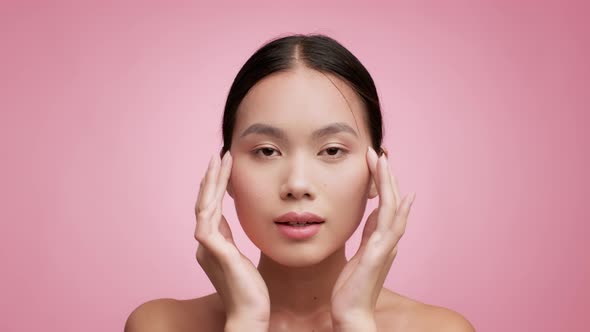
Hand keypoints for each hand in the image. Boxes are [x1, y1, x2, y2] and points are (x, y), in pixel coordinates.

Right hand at [194, 152, 269, 328]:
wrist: (250, 314)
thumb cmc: (250, 289)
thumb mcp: (239, 257)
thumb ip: (229, 240)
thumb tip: (226, 221)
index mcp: (212, 244)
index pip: (211, 208)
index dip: (216, 187)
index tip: (224, 167)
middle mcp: (205, 243)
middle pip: (205, 203)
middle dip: (211, 177)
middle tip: (218, 154)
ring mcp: (207, 248)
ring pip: (205, 206)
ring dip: (212, 182)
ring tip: (220, 160)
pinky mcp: (214, 252)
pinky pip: (208, 221)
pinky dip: (212, 201)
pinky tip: (221, 186)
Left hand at [330, 147, 415, 330]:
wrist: (351, 313)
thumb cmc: (352, 287)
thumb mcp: (358, 254)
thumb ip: (367, 235)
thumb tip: (372, 214)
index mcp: (380, 239)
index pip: (386, 205)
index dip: (384, 183)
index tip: (378, 162)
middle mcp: (387, 241)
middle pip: (393, 201)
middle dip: (387, 176)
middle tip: (381, 152)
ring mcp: (385, 247)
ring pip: (393, 208)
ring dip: (389, 183)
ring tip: (382, 160)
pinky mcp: (378, 255)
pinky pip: (388, 227)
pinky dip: (394, 209)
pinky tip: (398, 194)